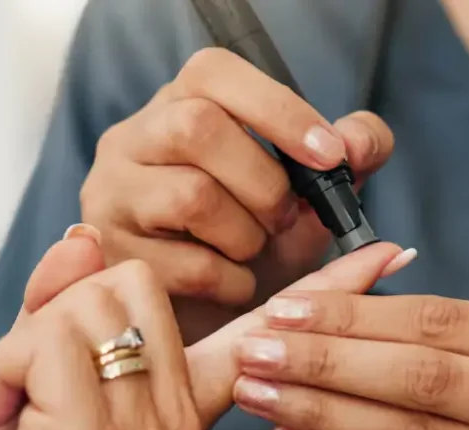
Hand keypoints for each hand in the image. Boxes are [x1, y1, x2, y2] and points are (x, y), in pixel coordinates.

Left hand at [0, 230, 411, 429]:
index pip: (261, 336)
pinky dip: (1, 374)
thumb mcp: (30, 364)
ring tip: (17, 414)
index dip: (324, 296)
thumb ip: (64, 298)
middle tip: (32, 390)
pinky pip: (46, 345)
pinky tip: (4, 426)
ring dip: (20, 354)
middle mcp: (181, 423)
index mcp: (181, 402)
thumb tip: (86, 237)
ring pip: (83, 307)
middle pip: (130, 280)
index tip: (388, 255)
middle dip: (55, 321)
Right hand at [80, 47, 393, 335]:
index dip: (278, 110)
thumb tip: (358, 143)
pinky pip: (183, 265)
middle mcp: (132, 139)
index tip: (329, 155)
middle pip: (195, 127)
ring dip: (246, 235)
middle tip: (286, 217)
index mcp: (179, 104)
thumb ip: (348, 155)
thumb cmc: (253, 239)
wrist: (210, 317)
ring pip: (189, 196)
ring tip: (254, 252)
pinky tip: (235, 285)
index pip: (213, 73)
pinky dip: (230, 281)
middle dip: (263, 181)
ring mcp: (110, 195)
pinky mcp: (110, 256)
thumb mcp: (307, 193)